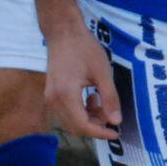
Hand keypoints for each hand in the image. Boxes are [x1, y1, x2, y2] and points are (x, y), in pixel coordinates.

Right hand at [43, 10, 118, 139]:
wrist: (63, 32)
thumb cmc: (84, 49)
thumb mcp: (102, 72)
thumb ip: (109, 98)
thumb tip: (116, 121)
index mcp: (66, 96)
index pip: (83, 126)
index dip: (101, 133)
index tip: (116, 133)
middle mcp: (54, 100)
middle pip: (75, 127)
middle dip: (96, 126)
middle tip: (112, 116)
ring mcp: (50, 98)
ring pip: (71, 120)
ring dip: (89, 118)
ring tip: (102, 102)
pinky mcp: (51, 94)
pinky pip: (67, 111)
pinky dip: (81, 111)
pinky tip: (92, 97)